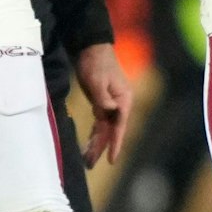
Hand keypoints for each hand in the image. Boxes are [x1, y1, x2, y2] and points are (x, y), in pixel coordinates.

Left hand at [74, 42, 131, 166]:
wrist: (91, 48)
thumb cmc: (95, 63)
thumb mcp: (97, 80)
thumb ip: (103, 97)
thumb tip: (109, 111)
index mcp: (123, 100)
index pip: (120, 126)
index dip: (116, 143)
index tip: (112, 159)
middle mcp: (120, 104)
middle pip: (112, 130)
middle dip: (102, 147)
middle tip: (90, 164)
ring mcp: (111, 103)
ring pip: (105, 127)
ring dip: (97, 142)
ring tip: (88, 159)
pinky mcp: (102, 101)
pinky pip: (100, 122)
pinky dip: (94, 132)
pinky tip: (89, 143)